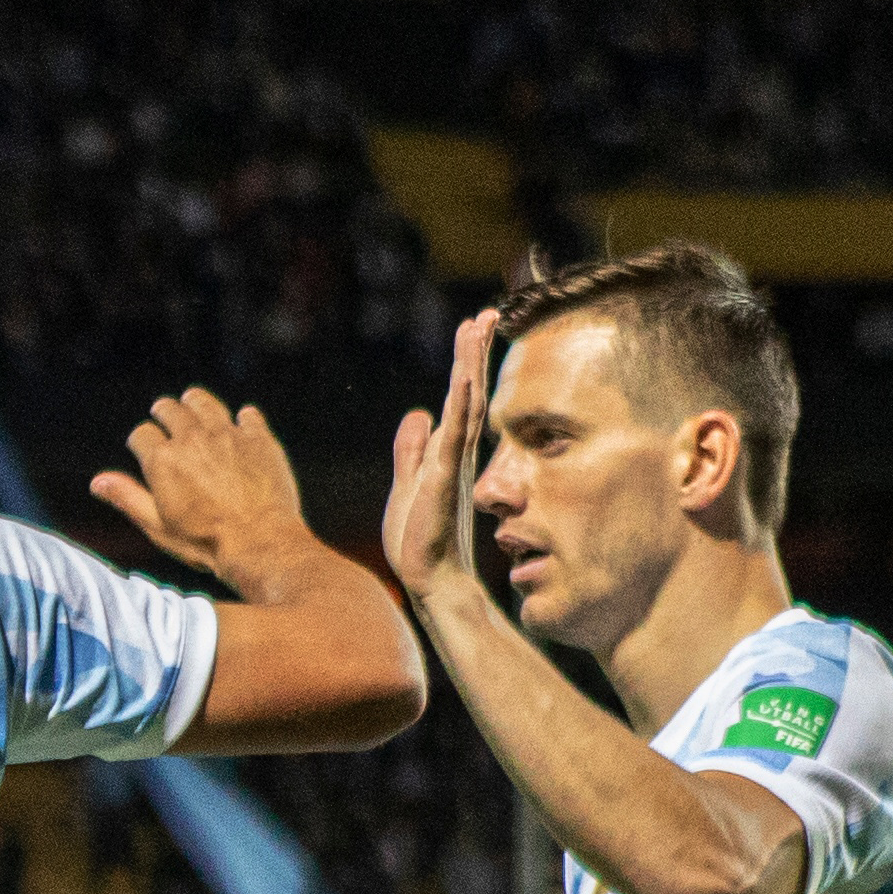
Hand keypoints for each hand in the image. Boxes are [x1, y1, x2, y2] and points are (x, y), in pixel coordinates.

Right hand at [85, 388, 311, 586]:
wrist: (259, 542)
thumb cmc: (205, 542)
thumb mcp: (158, 526)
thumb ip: (128, 498)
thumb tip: (98, 482)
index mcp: (163, 460)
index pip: (141, 434)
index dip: (140, 440)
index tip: (143, 446)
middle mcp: (192, 439)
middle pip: (170, 409)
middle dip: (163, 412)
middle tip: (163, 415)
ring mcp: (227, 434)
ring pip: (204, 403)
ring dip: (195, 402)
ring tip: (192, 404)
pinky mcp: (258, 438)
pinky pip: (247, 415)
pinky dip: (240, 418)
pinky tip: (239, 425)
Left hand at [380, 312, 493, 612]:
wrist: (432, 580)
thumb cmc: (421, 540)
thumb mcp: (408, 484)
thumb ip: (411, 451)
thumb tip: (418, 416)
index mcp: (448, 453)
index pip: (459, 399)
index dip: (466, 362)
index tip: (473, 326)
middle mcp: (457, 454)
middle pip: (469, 392)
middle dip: (474, 352)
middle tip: (484, 313)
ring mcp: (453, 465)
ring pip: (466, 405)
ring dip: (470, 365)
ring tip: (477, 326)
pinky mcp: (444, 481)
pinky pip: (455, 437)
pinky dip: (460, 406)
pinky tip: (464, 378)